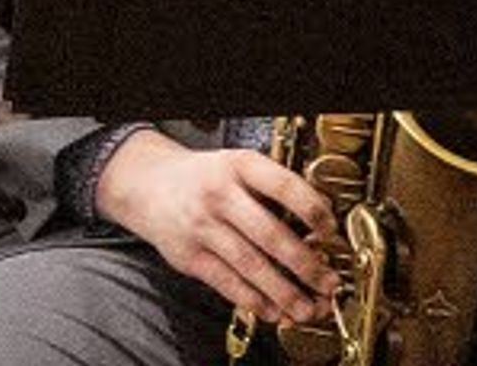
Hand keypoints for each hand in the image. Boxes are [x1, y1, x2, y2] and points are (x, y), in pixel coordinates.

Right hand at [94, 132, 337, 327]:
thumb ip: (274, 190)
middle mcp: (217, 193)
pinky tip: (274, 310)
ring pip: (250, 265)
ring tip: (308, 308)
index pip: (282, 185)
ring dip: (285, 292)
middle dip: (306, 265)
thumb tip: (320, 228)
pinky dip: (255, 301)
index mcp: (237, 165)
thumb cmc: (203, 178)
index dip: (312, 210)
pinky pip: (227, 283)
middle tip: (328, 283)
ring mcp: (200, 225)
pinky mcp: (188, 255)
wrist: (146, 184)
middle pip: (269, 234)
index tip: (331, 230)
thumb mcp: (236, 167)